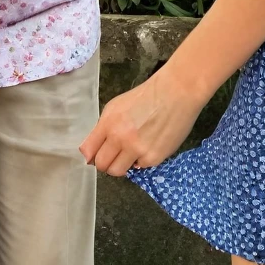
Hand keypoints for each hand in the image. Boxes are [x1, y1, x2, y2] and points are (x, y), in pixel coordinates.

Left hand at [79, 65, 203, 176]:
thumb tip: (94, 152)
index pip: (88, 151)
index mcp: (108, 123)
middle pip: (102, 165)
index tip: (98, 153)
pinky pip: (139, 168)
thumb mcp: (117, 106)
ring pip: (118, 172)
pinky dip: (141, 160)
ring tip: (130, 154)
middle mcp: (119, 138)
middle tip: (116, 155)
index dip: (92, 155)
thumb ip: (104, 128)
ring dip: (121, 166)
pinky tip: (148, 146)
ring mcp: (137, 149)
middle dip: (106, 162)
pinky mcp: (153, 158)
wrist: (176, 92)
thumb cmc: (146, 97)